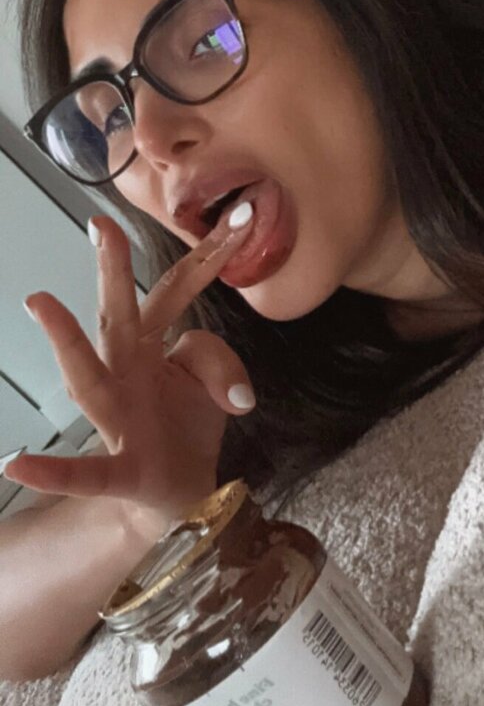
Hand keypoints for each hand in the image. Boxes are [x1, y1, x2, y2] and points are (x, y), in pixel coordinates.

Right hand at [5, 205, 255, 518]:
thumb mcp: (218, 384)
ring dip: (65, 339)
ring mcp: (118, 418)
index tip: (240, 216)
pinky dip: (53, 471)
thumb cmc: (186, 424)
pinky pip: (87, 473)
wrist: (179, 490)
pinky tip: (15, 464)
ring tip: (39, 302)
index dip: (207, 255)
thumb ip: (220, 367)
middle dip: (113, 270)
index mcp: (151, 344)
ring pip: (88, 376)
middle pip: (119, 314)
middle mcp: (126, 372)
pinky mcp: (124, 469)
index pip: (177, 290)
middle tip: (102, 225)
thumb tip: (236, 392)